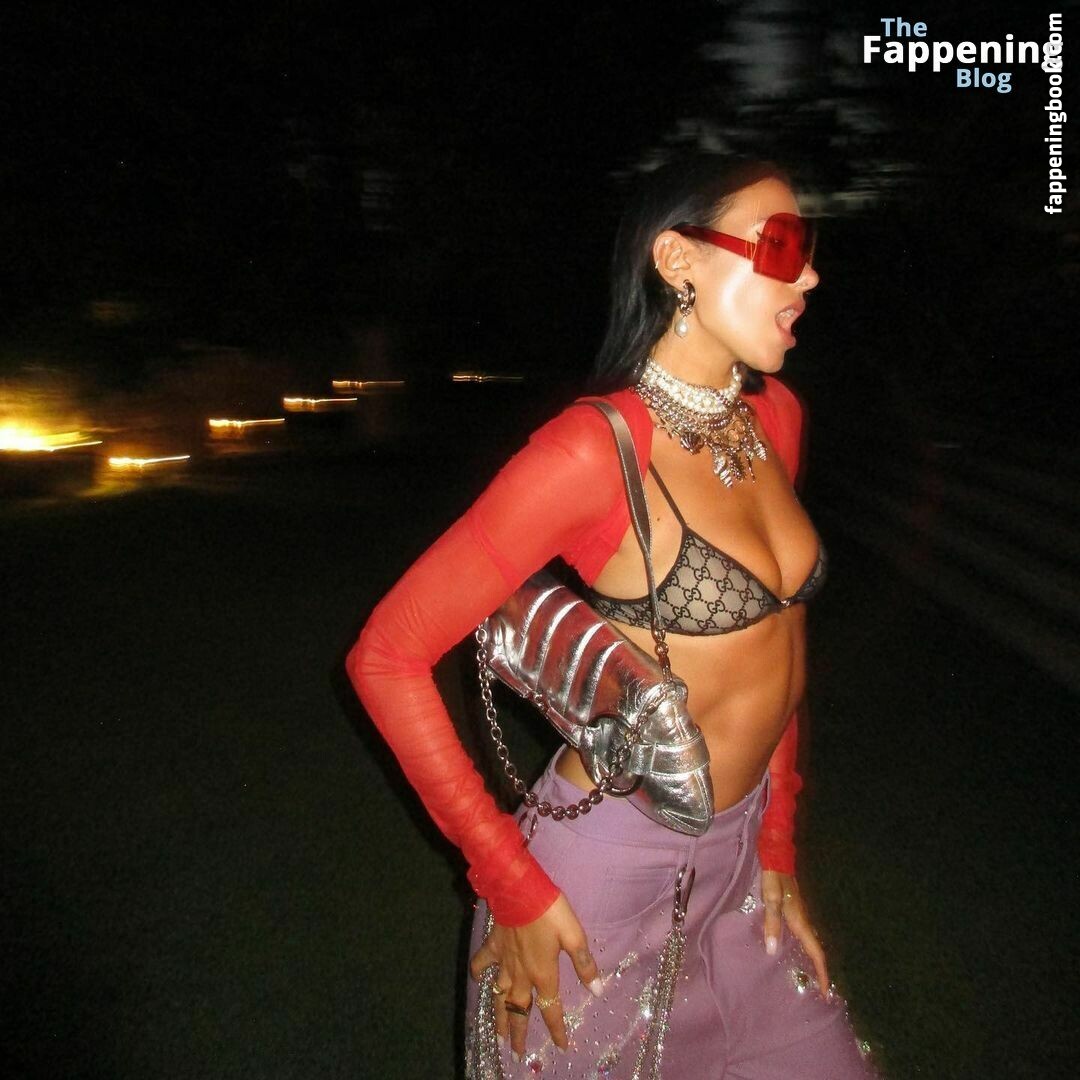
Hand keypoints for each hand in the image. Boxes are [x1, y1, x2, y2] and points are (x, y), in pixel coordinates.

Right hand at [470, 893, 601, 1059]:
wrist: (519, 890)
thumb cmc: (550, 911)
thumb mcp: (575, 935)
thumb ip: (585, 964)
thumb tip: (597, 991)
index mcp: (543, 974)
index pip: (551, 1009)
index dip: (557, 1029)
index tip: (561, 1047)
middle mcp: (521, 975)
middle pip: (519, 1011)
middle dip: (520, 1035)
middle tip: (517, 1055)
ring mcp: (503, 962)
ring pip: (498, 997)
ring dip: (498, 1017)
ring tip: (497, 1036)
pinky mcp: (492, 947)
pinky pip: (481, 965)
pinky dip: (479, 974)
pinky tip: (479, 980)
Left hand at [760, 870, 829, 997]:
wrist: (779, 856)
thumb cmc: (774, 877)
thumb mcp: (770, 899)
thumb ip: (772, 923)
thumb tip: (772, 951)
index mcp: (800, 921)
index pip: (816, 952)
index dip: (822, 972)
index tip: (827, 992)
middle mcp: (805, 920)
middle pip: (817, 951)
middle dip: (821, 971)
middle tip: (822, 992)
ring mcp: (802, 914)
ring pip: (812, 942)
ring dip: (815, 961)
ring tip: (813, 978)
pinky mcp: (797, 910)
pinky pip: (805, 934)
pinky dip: (807, 948)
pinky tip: (799, 952)